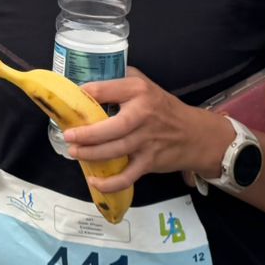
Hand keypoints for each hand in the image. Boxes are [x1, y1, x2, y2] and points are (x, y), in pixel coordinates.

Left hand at [64, 67, 236, 195]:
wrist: (196, 134)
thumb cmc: (164, 108)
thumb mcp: (145, 85)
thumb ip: (120, 82)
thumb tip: (86, 86)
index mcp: (138, 90)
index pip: (105, 90)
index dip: (84, 96)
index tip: (70, 103)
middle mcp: (143, 114)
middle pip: (110, 127)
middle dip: (86, 134)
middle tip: (69, 136)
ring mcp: (147, 140)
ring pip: (115, 151)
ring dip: (91, 154)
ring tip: (75, 152)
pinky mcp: (150, 161)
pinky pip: (127, 176)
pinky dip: (110, 182)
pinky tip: (95, 181)